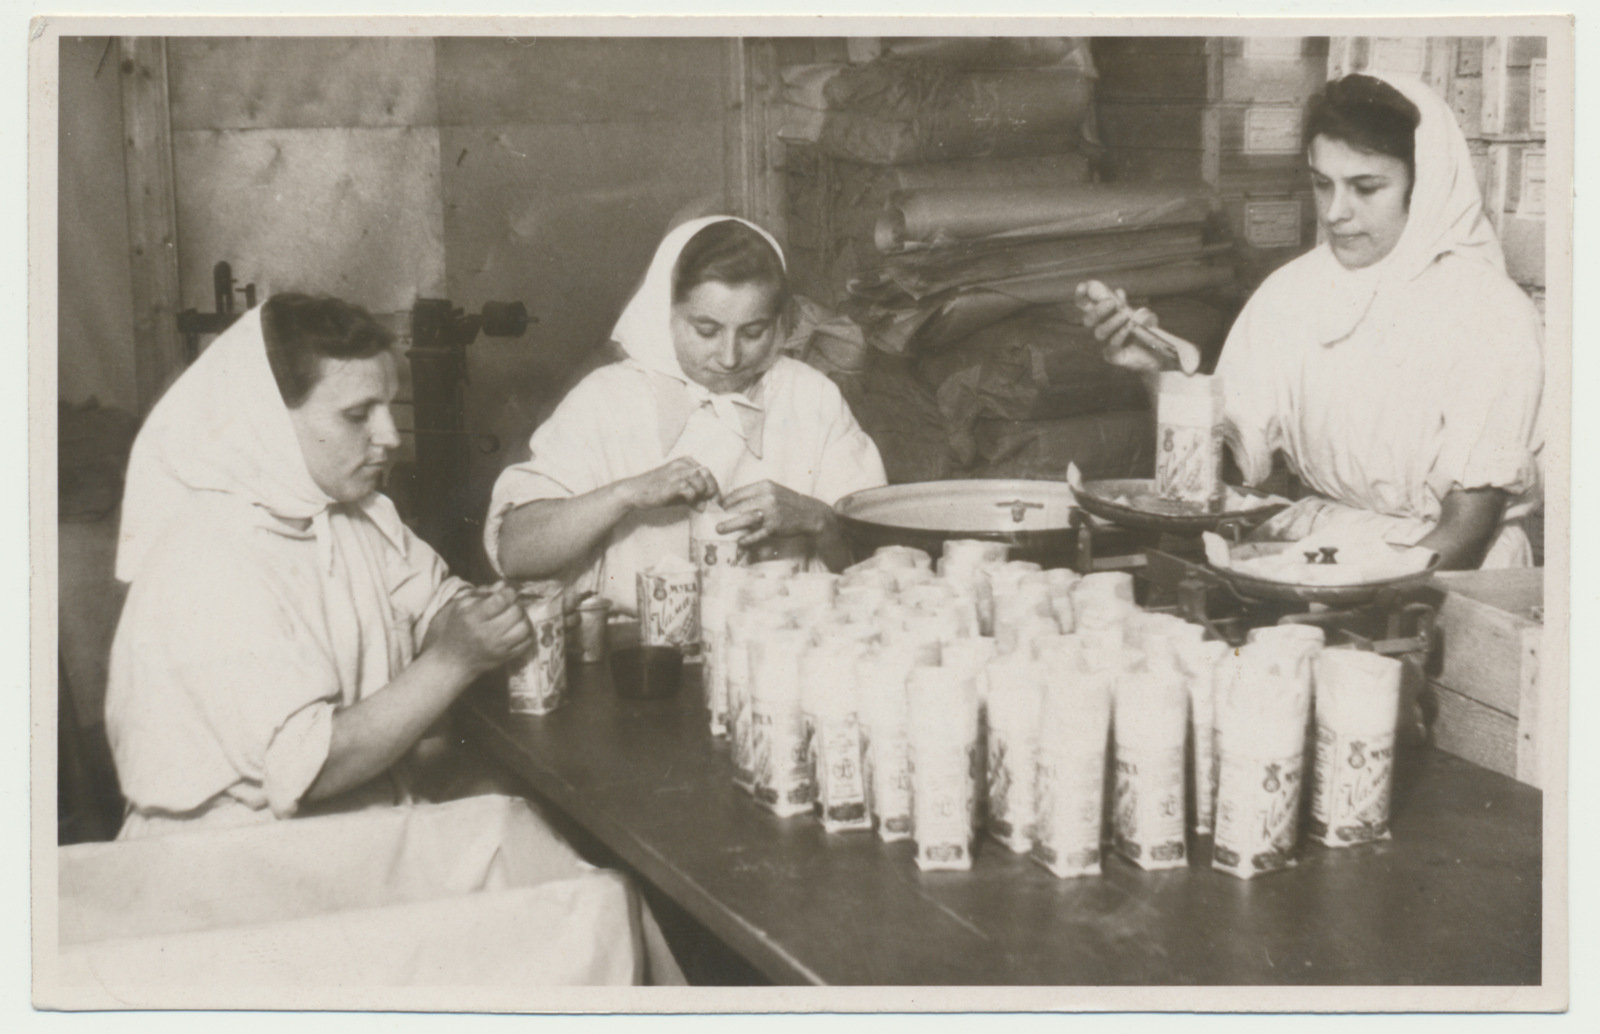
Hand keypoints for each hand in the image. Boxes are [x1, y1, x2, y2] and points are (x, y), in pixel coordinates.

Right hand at [428, 583, 532, 676]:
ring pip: (524, 627)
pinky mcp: (506, 657)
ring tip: (515, 616)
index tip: (506, 592)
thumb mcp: (460, 606)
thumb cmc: (454, 629)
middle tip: (510, 604)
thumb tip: (503, 584)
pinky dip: (526, 632)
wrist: (452, 661)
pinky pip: (527, 642)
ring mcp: (499, 647)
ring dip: (523, 617)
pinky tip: (517, 628)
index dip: (508, 592)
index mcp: (473, 618)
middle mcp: (488, 633)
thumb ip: (481, 593)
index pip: (501, 600)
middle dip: (516, 603)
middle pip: (516, 612)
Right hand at [618, 457, 719, 512]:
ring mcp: (676, 472)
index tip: (715, 500)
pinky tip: (691, 506)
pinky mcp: (671, 483)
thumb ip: (694, 495)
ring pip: (702, 481)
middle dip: (712, 491)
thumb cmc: (657, 491)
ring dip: (703, 495)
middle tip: (710, 504)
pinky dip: (694, 499)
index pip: (708, 472)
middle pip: (708, 475)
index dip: (714, 487)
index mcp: (685, 462)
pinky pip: (690, 490)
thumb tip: (707, 505)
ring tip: (698, 505)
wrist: (634, 492)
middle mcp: (682, 464)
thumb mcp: (679, 491)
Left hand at [717, 480, 831, 548]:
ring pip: (744, 519)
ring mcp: (770, 512)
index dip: (726, 502)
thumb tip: (732, 502)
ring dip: (729, 525)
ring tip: (719, 530)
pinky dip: (746, 538)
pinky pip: (756, 534)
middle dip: (724, 514)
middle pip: (738, 506)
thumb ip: (755, 494)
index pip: (738, 493)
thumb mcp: (773, 491)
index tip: (718, 509)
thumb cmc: (788, 503)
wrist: (810, 514)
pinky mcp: (774, 527)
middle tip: (715, 521)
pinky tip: (739, 541)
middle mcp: (767, 497)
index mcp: (764, 486)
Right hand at [1074, 280, 1171, 372]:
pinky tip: (1129, 327)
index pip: (1085, 306)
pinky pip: (1112, 346)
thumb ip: (1124, 305)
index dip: (1081, 296)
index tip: (1083, 286)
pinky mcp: (1113, 356)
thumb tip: (1118, 292)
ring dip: (1112, 321)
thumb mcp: (1133, 314)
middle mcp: (1101, 329)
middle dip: (1098, 309)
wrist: (1154, 352)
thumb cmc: (1141, 332)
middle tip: (1112, 302)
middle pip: (1088, 320)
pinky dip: (1120, 334)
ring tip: (1126, 315)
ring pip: (1099, 332)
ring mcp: (1105, 344)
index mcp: (1102, 318)